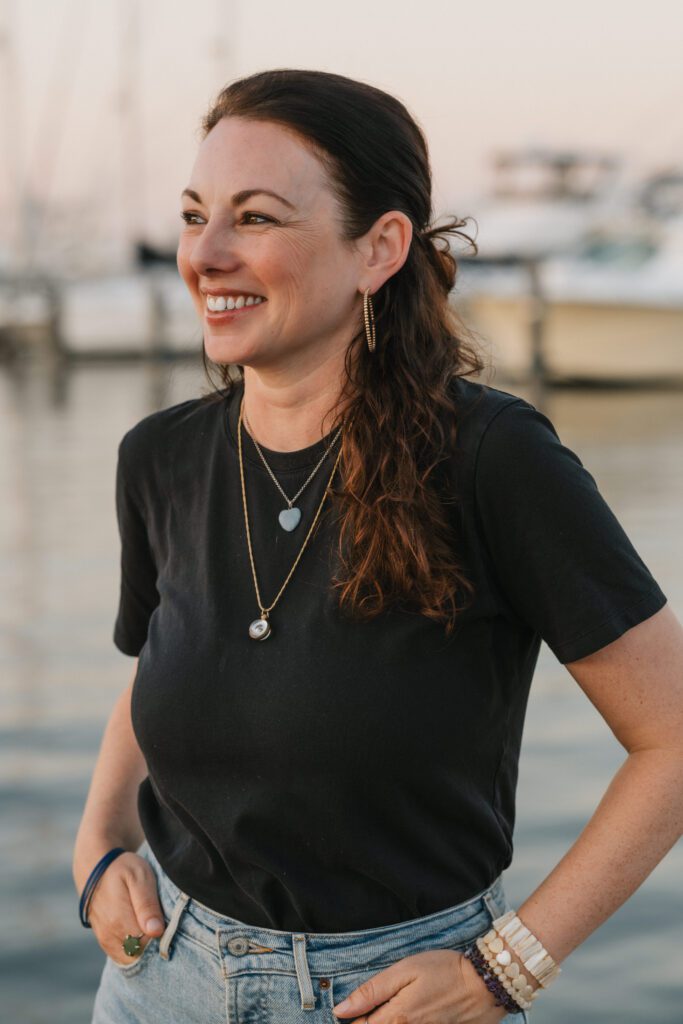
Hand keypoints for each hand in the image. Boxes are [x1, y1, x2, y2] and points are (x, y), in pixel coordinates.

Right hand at [84, 852, 165, 966]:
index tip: (171, 925)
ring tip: (153, 926)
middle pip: (141, 955)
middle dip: (155, 946)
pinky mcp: (105, 943)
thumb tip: (155, 931)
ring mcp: (106, 941)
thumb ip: (147, 904)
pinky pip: (124, 957)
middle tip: (165, 925)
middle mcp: (110, 936)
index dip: (163, 938)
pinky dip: (135, 950)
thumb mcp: (139, 877)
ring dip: (146, 949)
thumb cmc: (122, 870)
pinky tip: (143, 933)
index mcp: (120, 922)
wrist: (96, 869)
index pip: (149, 945)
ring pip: (133, 958)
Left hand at [331, 947, 507, 1023]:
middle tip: (366, 1010)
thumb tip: (341, 1010)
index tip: (343, 1012)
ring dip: (383, 1021)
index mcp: (396, 1019)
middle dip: (366, 1022)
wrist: (485, 985)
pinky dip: (402, 1023)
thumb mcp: (405, 970)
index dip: (350, 1021)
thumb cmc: (444, 971)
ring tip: (391, 1008)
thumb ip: (372, 991)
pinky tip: (405, 1013)